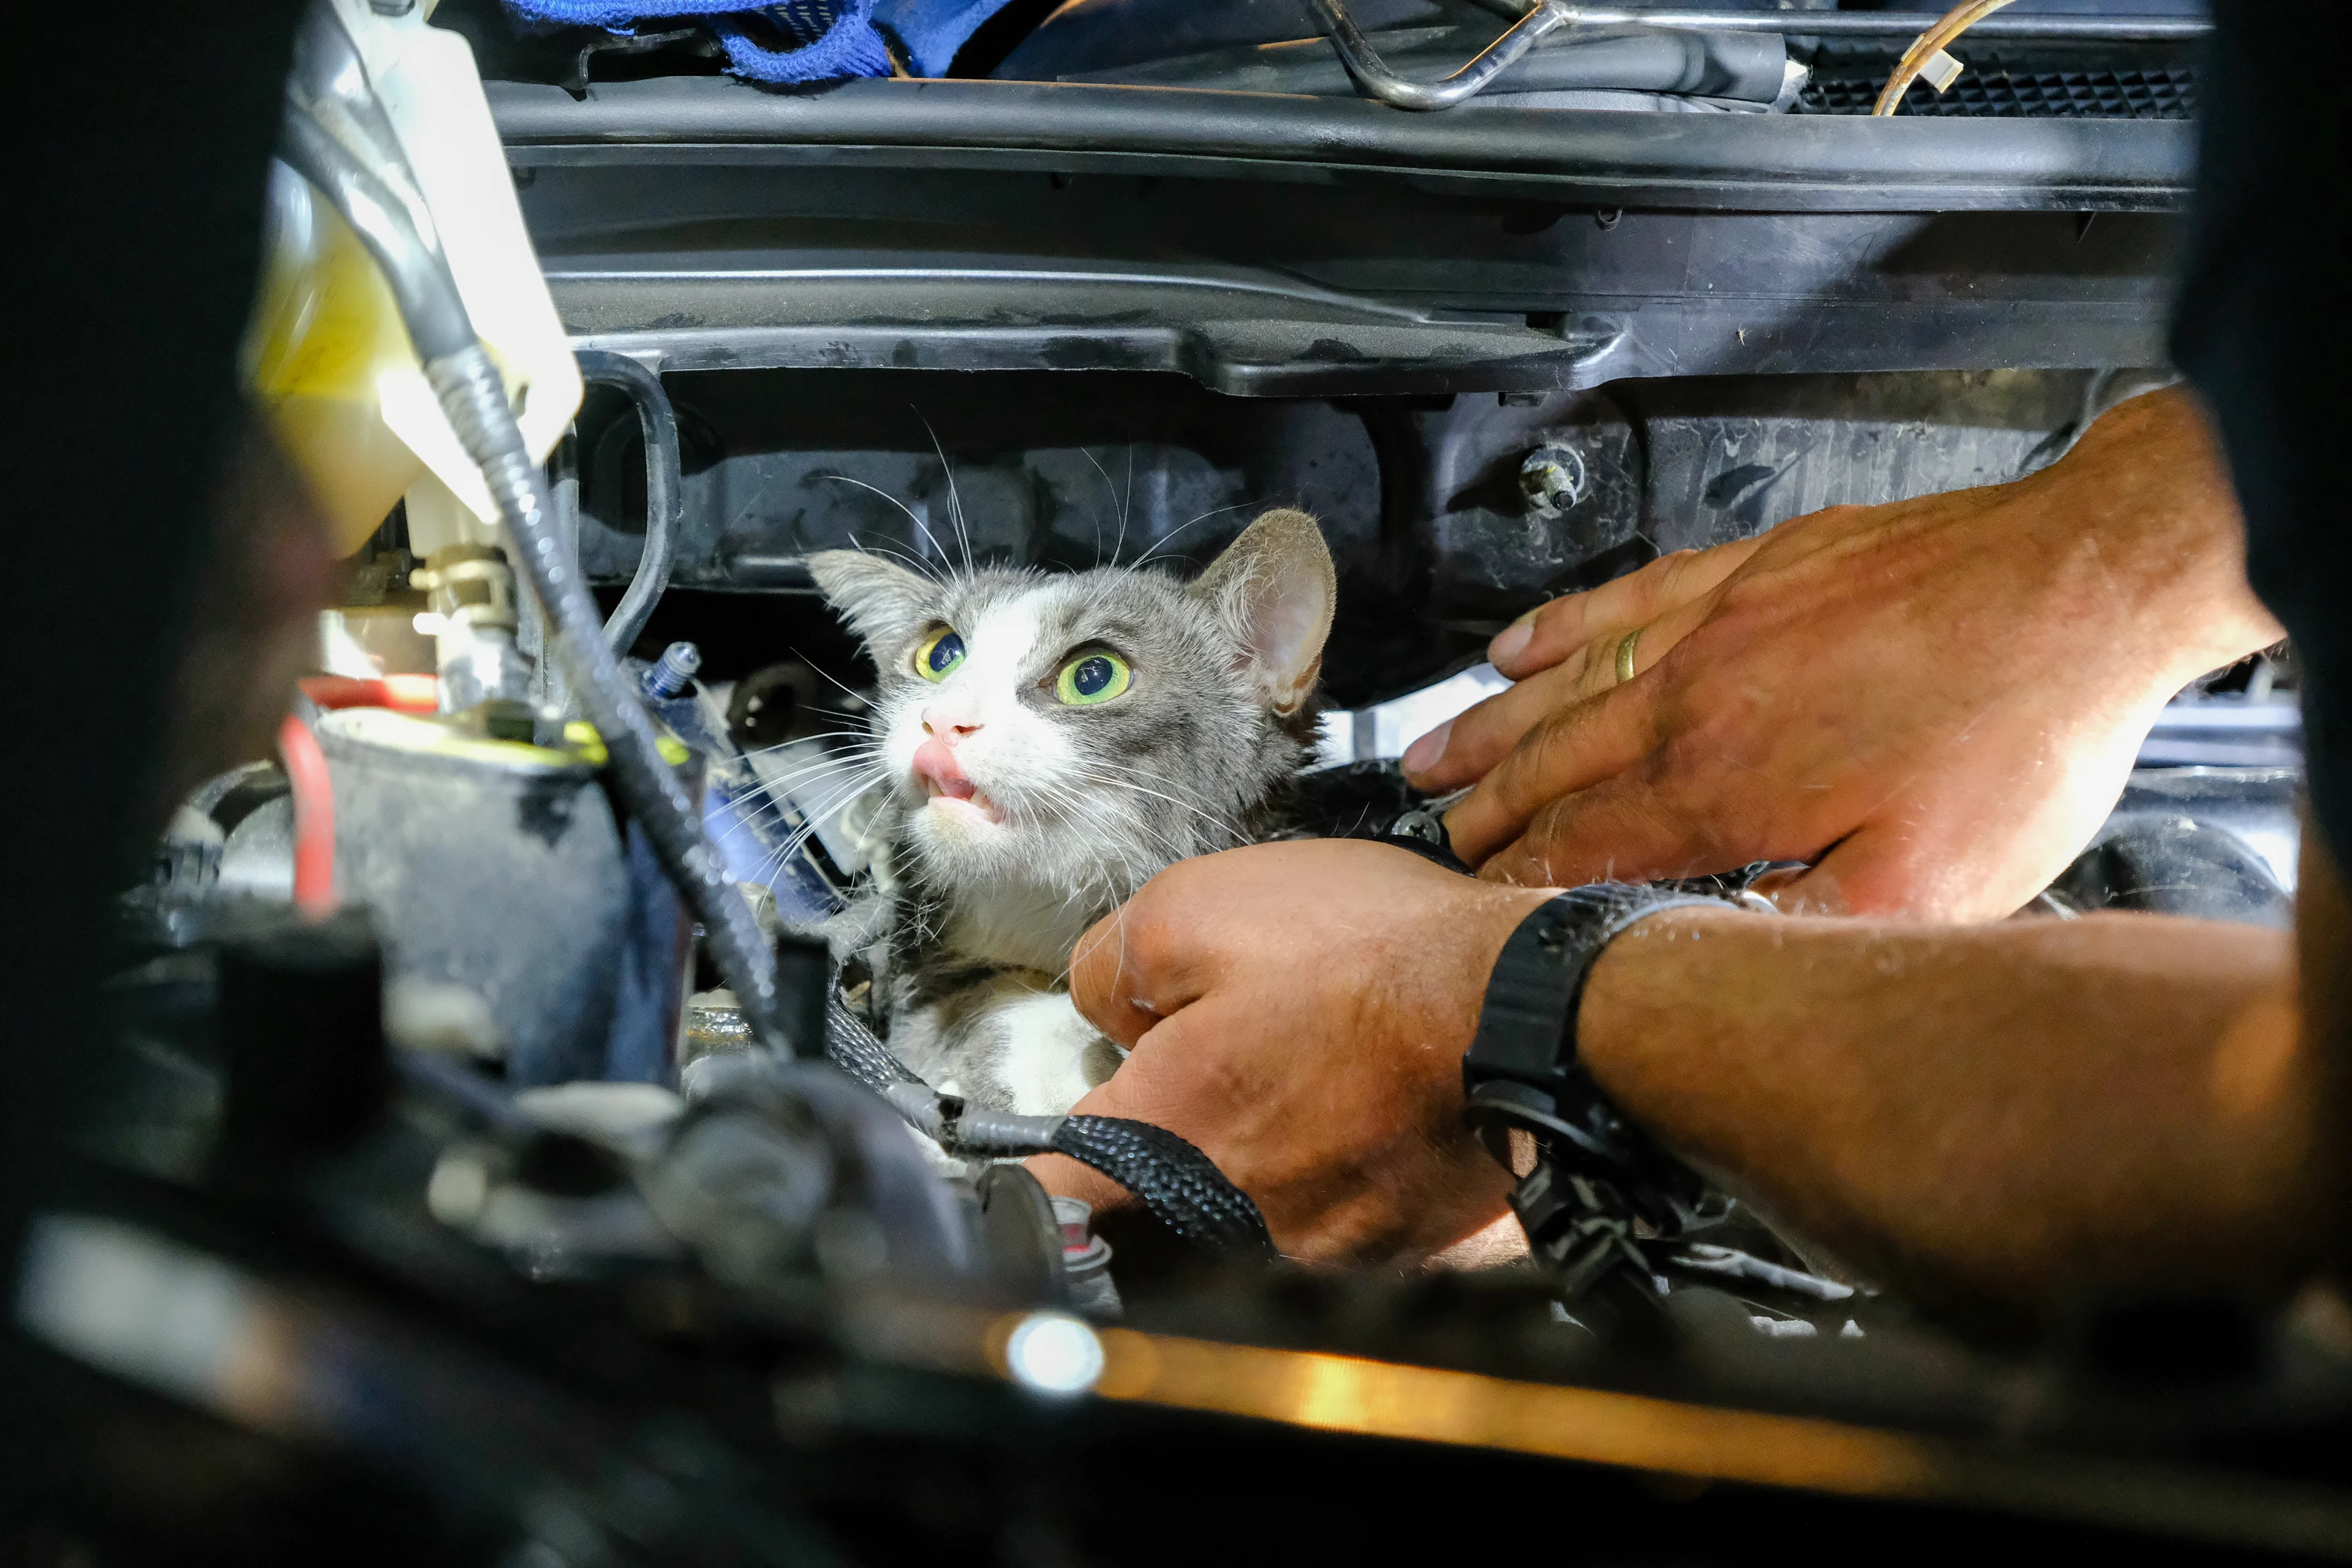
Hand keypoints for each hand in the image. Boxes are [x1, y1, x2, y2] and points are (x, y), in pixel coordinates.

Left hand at [1028, 840, 1553, 1262]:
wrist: (1531, 1004)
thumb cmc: (1368, 952)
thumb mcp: (1194, 908)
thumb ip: (1110, 966)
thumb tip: (1104, 1007)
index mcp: (1162, 1141)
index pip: (1049, 1198)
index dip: (1040, 1163)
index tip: (1060, 1139)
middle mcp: (1229, 1219)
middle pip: (1158, 1206)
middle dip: (1177, 1142)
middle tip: (1236, 1068)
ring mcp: (1322, 1249)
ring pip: (1255, 1213)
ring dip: (1271, 1158)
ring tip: (1324, 1080)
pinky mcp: (1400, 1254)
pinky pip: (1349, 1220)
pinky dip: (1353, 1174)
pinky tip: (1383, 1114)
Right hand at [1403, 388, 2282, 920]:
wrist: (2085, 582)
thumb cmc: (2019, 730)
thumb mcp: (1929, 883)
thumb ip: (1804, 931)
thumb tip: (1716, 965)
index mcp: (1723, 786)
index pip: (1580, 846)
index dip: (1518, 883)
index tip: (1474, 904)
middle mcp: (1694, 699)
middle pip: (1552, 763)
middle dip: (1482, 808)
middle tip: (1433, 836)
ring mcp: (1715, 622)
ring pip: (1565, 682)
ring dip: (1491, 725)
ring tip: (1431, 752)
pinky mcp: (1753, 568)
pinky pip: (1623, 598)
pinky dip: (1559, 627)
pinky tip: (1521, 643)